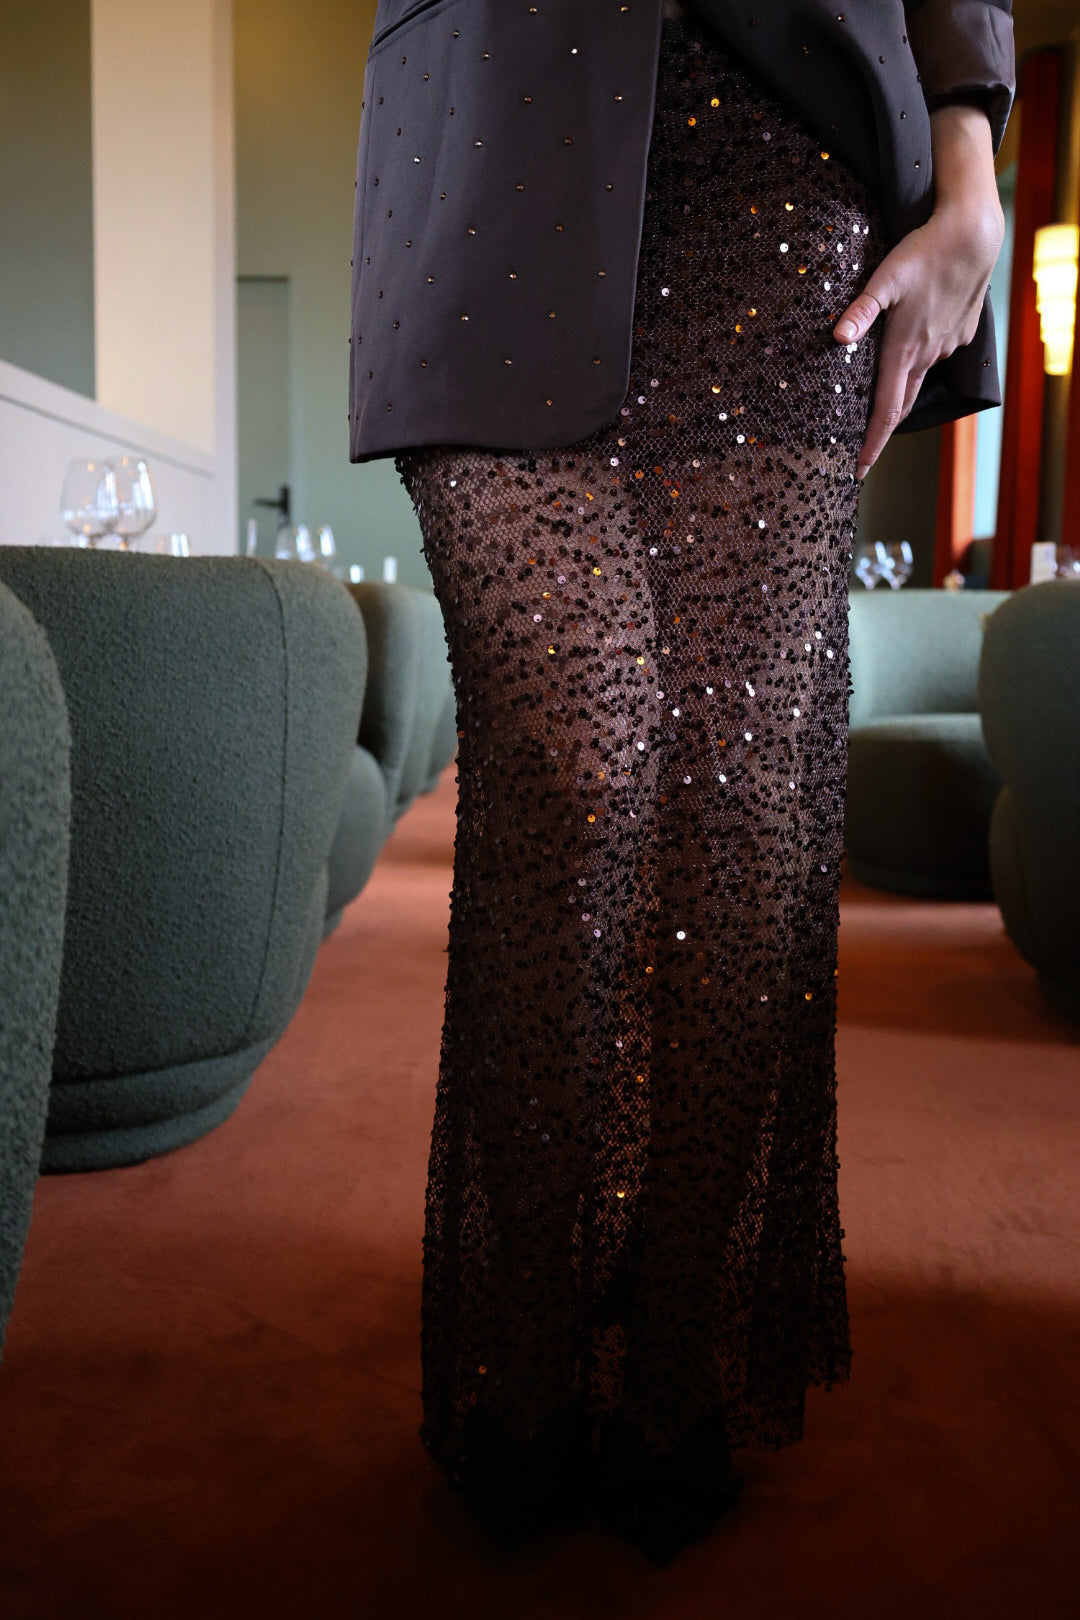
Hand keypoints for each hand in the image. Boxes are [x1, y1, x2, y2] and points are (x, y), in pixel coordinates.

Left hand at [832, 102, 1005, 479]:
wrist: (973, 236)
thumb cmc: (924, 254)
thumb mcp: (884, 279)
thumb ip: (860, 310)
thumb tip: (836, 338)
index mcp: (903, 350)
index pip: (885, 411)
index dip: (872, 444)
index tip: (859, 470)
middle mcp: (926, 356)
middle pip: (900, 406)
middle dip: (880, 433)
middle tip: (863, 456)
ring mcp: (945, 346)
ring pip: (917, 380)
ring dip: (899, 396)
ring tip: (880, 409)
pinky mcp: (958, 334)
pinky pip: (934, 356)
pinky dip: (919, 363)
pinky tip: (912, 352)